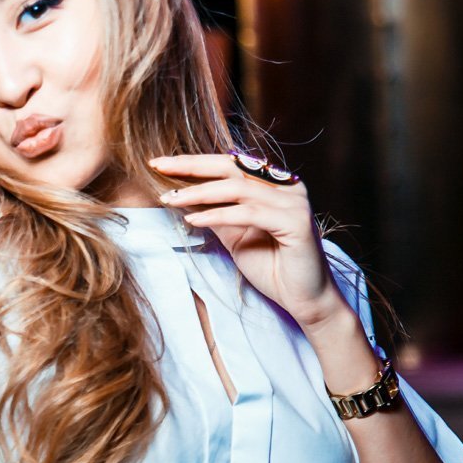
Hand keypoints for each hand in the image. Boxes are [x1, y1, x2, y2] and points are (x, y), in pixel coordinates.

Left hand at [149, 153, 353, 328]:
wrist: (305, 300)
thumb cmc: (272, 268)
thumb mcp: (235, 235)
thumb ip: (216, 212)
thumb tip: (182, 195)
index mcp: (274, 183)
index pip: (230, 164)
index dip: (195, 162)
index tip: (161, 164)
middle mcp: (287, 185)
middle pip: (232, 167)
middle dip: (191, 166)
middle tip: (158, 166)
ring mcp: (294, 202)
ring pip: (237, 188)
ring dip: (198, 193)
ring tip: (169, 199)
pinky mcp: (295, 222)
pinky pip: (248, 213)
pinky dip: (217, 215)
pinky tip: (193, 220)